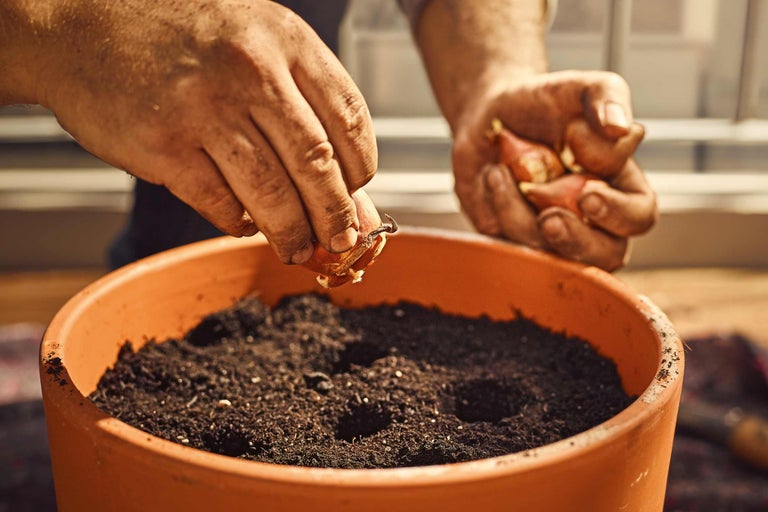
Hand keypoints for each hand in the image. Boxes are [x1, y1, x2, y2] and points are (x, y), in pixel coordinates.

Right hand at [23, 0, 376, 263]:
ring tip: (299, 250)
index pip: (349, 119)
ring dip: (292, 232)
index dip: (361, 169)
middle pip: (316, 164)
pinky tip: (244, 222)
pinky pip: (219, 202)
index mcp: (285, 39)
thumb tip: (352, 190)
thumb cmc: (180, 34)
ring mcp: (204, 108)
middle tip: (342, 241)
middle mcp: (250, 70)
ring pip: (272, 192)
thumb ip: (304, 105)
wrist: (81, 21)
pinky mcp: (163, 145)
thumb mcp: (255, 42)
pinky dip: (238, 222)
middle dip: (336, 215)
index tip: (357, 192)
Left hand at [452, 71, 656, 270]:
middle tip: (548, 218)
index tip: (588, 192)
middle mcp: (593, 220)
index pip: (638, 216)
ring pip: (549, 257)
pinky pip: (510, 248)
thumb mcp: (579, 87)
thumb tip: (621, 128)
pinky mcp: (516, 240)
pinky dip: (497, 212)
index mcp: (622, 187)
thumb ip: (608, 97)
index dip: (618, 213)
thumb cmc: (545, 103)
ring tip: (499, 171)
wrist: (492, 112)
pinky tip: (490, 177)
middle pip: (605, 256)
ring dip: (519, 217)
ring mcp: (553, 235)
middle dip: (576, 243)